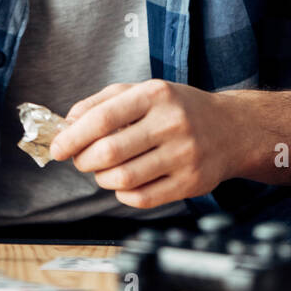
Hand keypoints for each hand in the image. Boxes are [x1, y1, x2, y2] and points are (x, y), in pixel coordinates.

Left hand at [49, 79, 240, 208]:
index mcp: (155, 94)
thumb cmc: (180, 109)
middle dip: (84, 161)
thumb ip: (103, 102)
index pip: (102, 118)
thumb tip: (68, 122)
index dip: (73, 137)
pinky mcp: (191, 182)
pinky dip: (124, 194)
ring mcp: (183, 155)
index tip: (57, 148)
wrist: (232, 129)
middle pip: (108, 152)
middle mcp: (171, 123)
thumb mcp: (145, 91)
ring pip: (122, 179)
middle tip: (81, 160)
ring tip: (105, 171)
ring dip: (102, 179)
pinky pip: (142, 198)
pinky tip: (127, 183)